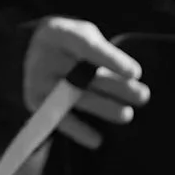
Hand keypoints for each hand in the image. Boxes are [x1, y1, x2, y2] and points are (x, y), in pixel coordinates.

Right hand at [22, 17, 148, 149]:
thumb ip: (104, 53)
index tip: (135, 73)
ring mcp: (39, 81)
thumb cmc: (70, 43)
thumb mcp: (84, 35)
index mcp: (60, 33)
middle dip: (117, 87)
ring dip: (105, 108)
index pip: (88, 47)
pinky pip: (59, 118)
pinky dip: (78, 131)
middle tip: (143, 96)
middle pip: (86, 75)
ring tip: (127, 114)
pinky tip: (97, 140)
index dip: (112, 60)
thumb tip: (132, 78)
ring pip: (77, 97)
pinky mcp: (35, 101)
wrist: (31, 50)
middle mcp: (46, 57)